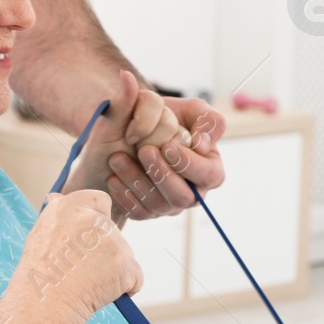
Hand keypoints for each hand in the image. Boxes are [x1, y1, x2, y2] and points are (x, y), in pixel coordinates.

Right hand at [17, 188, 142, 322]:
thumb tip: (55, 196)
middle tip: (80, 271)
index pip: (99, 200)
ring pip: (124, 256)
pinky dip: (125, 288)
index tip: (88, 238)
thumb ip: (57, 215)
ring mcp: (112, 241)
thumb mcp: (41, 235)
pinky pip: (135, 277)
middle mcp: (93, 219)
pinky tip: (102, 294)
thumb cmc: (38, 276)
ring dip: (113, 271)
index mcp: (69, 207)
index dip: (98, 218)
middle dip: (104, 251)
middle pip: (113, 233)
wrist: (44, 304)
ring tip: (87, 284)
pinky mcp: (125, 263)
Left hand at [104, 87, 227, 220]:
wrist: (133, 129)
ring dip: (137, 180)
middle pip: (184, 197)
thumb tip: (203, 142)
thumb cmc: (168, 119)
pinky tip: (113, 177)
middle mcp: (192, 192)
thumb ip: (207, 119)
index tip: (166, 145)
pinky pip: (138, 213)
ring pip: (158, 205)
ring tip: (118, 157)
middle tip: (144, 150)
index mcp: (210, 168)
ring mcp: (169, 205)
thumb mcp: (191, 109)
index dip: (189, 164)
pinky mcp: (147, 212)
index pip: (211, 175)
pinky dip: (124, 195)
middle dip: (163, 174)